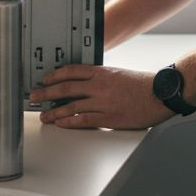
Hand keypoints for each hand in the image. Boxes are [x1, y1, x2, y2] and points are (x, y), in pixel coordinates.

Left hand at [31, 65, 174, 129]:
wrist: (160, 94)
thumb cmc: (142, 85)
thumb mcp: (118, 74)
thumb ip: (101, 78)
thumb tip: (85, 84)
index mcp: (101, 73)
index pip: (71, 71)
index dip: (54, 76)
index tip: (44, 79)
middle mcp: (99, 86)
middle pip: (66, 88)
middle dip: (46, 93)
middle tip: (35, 96)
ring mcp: (103, 103)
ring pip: (71, 106)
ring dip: (54, 111)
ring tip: (44, 115)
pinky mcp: (109, 118)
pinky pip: (84, 120)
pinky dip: (69, 122)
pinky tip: (61, 124)